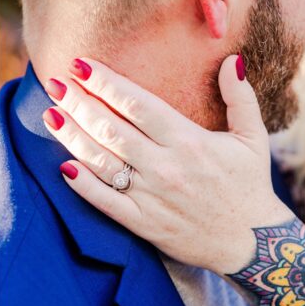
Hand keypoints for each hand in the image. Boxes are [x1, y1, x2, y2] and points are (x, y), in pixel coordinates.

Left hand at [44, 55, 294, 274]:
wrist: (254, 245)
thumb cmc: (249, 186)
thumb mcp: (252, 138)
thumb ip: (240, 98)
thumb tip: (230, 60)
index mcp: (189, 140)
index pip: (137, 104)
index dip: (105, 82)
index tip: (81, 65)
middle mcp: (166, 166)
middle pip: (112, 128)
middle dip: (79, 103)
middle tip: (55, 83)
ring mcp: (152, 197)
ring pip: (103, 162)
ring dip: (73, 137)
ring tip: (51, 115)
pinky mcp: (145, 224)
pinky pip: (106, 203)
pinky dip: (83, 185)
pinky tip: (62, 167)